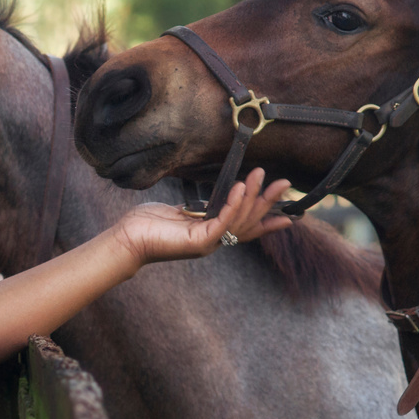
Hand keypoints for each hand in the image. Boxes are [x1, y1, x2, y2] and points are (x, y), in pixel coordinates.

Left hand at [110, 168, 294, 265]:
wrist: (127, 239)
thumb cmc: (148, 224)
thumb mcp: (180, 212)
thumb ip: (199, 208)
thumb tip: (209, 199)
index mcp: (211, 234)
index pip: (246, 227)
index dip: (268, 221)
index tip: (290, 216)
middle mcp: (213, 241)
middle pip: (249, 222)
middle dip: (268, 202)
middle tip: (284, 183)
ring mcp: (207, 243)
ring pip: (238, 220)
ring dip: (251, 196)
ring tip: (260, 175)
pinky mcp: (198, 242)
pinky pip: (222, 221)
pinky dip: (232, 204)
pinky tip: (238, 187)